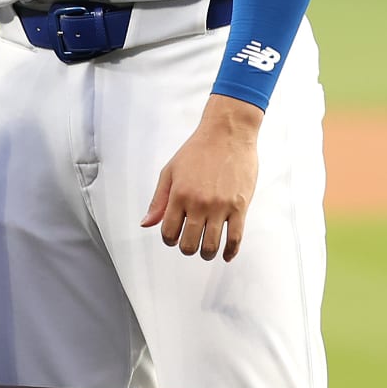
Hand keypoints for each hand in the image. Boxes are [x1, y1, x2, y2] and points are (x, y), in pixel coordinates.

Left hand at [140, 94, 263, 261]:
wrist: (227, 133)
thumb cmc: (198, 150)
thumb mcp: (170, 171)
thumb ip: (159, 200)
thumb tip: (146, 223)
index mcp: (179, 194)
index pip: (169, 231)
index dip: (169, 239)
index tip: (174, 237)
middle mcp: (199, 203)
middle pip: (189, 244)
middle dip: (187, 248)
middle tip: (190, 244)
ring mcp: (220, 206)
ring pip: (211, 245)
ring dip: (206, 253)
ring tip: (206, 249)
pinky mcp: (240, 206)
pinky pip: (235, 238)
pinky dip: (230, 251)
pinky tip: (226, 254)